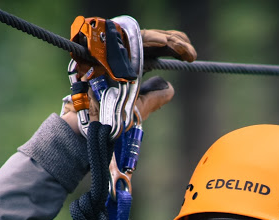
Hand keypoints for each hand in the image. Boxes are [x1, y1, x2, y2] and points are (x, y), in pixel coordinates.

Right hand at [61, 27, 194, 131]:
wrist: (87, 124)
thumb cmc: (110, 118)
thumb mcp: (138, 109)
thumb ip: (154, 99)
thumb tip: (171, 88)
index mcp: (130, 69)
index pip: (154, 53)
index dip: (173, 50)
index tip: (190, 56)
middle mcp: (123, 58)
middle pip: (151, 41)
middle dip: (174, 42)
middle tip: (190, 51)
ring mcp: (113, 51)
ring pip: (143, 37)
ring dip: (165, 40)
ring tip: (183, 47)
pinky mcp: (106, 47)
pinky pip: (130, 38)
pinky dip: (149, 39)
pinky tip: (165, 43)